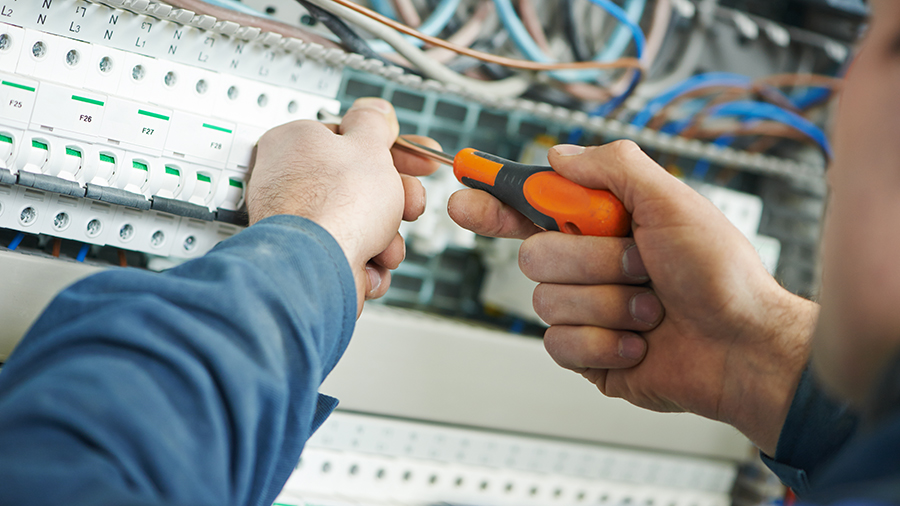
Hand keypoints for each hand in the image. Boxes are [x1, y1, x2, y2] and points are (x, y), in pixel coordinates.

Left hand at [247, 98, 440, 311]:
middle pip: (361, 186)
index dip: (393, 150)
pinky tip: (368, 266)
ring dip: (386, 238)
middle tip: (410, 205)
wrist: (317, 269)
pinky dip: (367, 264)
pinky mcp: (309, 258)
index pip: (352, 140)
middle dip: (395, 202)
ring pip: (360, 224)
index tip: (419, 160)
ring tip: (385, 245)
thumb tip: (375, 109)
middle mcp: (290, 181)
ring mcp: (299, 224)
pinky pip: (350, 255)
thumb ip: (374, 123)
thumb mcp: (368, 147)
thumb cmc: (334, 206)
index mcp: (297, 143)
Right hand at [448, 140, 817, 454]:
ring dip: (608, 303)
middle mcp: (589, 263)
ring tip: (650, 308)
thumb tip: (558, 156)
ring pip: (546, 302)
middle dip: (592, 260)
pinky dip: (605, 342)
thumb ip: (612, 167)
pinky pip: (558, 344)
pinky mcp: (586, 354)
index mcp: (603, 223)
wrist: (744, 347)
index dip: (494, 199)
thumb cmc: (722, 274)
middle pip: (534, 254)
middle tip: (640, 264)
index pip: (531, 206)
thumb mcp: (672, 200)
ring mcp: (586, 310)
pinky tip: (639, 341)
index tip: (464, 193)